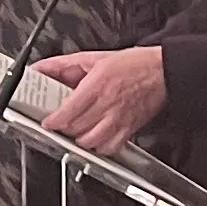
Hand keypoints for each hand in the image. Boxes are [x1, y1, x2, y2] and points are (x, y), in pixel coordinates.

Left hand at [37, 43, 168, 155]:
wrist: (164, 71)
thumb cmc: (134, 64)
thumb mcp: (95, 58)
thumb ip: (64, 64)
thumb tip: (42, 68)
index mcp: (97, 85)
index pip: (69, 110)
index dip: (54, 120)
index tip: (47, 122)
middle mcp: (108, 104)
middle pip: (76, 127)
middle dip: (63, 128)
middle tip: (59, 123)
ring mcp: (119, 119)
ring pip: (91, 141)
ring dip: (78, 140)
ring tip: (75, 132)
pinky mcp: (130, 129)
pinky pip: (110, 147)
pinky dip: (98, 148)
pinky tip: (94, 140)